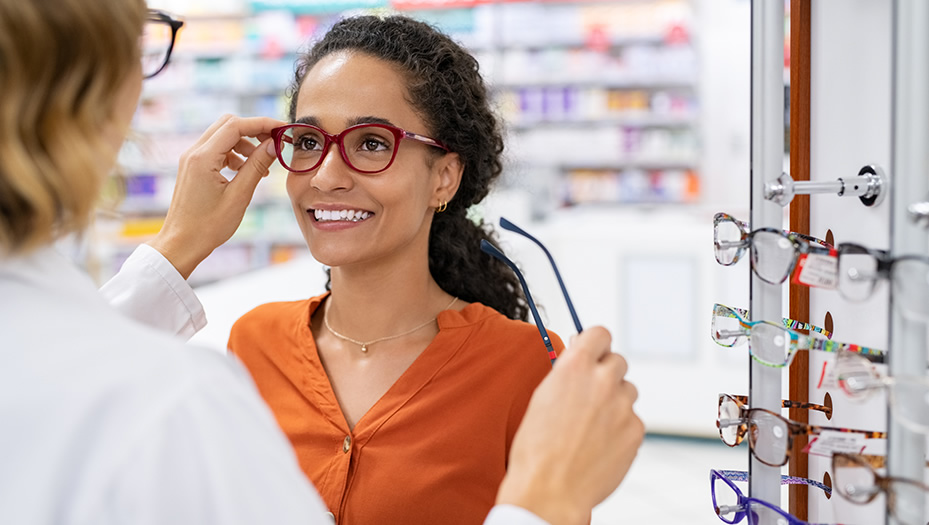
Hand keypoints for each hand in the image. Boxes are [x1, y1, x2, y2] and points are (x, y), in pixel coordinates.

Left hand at [148, 114, 285, 278]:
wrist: (182, 243)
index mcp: (203, 158)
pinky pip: (217, 149)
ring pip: (223, 136)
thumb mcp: (239, 196)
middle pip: (228, 124)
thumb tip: (273, 145)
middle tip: (275, 143)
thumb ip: (256, 166)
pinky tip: (245, 171)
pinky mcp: (193, 167)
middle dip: (254, 130)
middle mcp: (194, 152)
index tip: (282, 130)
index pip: (236, 126)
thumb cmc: (208, 226)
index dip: (262, 124)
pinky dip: (235, 154)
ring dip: (245, 144)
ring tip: (261, 166)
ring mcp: (191, 159)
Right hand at [496, 326, 643, 524]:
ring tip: (592, 425)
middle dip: (606, 374)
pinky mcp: (635, 430)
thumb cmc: (537, 449)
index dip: (596, 343)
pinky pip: (632, 420)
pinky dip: (620, 428)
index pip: (600, 333)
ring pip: (627, 391)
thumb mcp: (542, 397)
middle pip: (617, 361)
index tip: (594, 352)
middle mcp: (603, 380)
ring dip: (615, 401)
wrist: (550, 489)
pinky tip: (599, 443)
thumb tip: (579, 362)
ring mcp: (623, 406)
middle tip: (591, 394)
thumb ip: (567, 374)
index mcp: (575, 366)